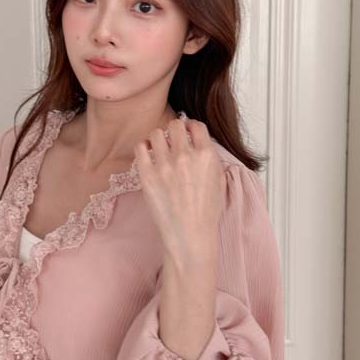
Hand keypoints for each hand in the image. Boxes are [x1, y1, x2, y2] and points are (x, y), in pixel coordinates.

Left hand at [134, 117, 224, 263]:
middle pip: (175, 125)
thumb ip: (211, 158)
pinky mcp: (147, 175)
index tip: (188, 132)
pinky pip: (140, 148)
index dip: (191, 127)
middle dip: (175, 130)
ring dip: (159, 138)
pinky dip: (144, 147)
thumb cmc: (206, 212)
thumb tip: (200, 142)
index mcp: (206, 156)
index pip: (197, 125)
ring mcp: (164, 165)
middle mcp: (185, 157)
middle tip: (173, 139)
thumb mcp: (219, 181)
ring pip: (156, 133)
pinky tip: (148, 154)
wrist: (189, 234)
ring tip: (159, 148)